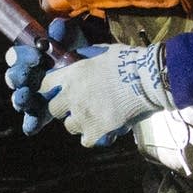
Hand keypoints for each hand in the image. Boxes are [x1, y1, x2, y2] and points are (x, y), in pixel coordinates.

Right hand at [5, 17, 91, 135]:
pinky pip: (33, 119)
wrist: (104, 75)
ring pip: (22, 99)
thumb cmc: (84, 53)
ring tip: (25, 100)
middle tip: (24, 78)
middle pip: (16, 77)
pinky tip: (32, 126)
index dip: (23, 56)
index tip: (37, 57)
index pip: (19, 55)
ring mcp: (37, 96)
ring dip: (22, 99)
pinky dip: (32, 122)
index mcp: (33, 57)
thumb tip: (56, 30)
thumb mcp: (77, 38)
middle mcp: (31, 76)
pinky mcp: (45, 113)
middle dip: (18, 77)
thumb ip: (65, 32)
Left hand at [41, 41, 174, 147]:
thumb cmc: (128, 61)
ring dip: (78, 123)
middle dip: (63, 109)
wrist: (147, 79)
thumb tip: (79, 55)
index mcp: (72, 75)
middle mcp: (72, 96)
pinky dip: (92, 137)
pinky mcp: (96, 130)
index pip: (45, 85)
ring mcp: (83, 115)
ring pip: (69, 126)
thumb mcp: (102, 51)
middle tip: (77, 107)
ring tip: (92, 119)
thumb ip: (86, 56)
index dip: (50, 90)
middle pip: (54, 109)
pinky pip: (85, 140)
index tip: (56, 92)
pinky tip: (101, 131)